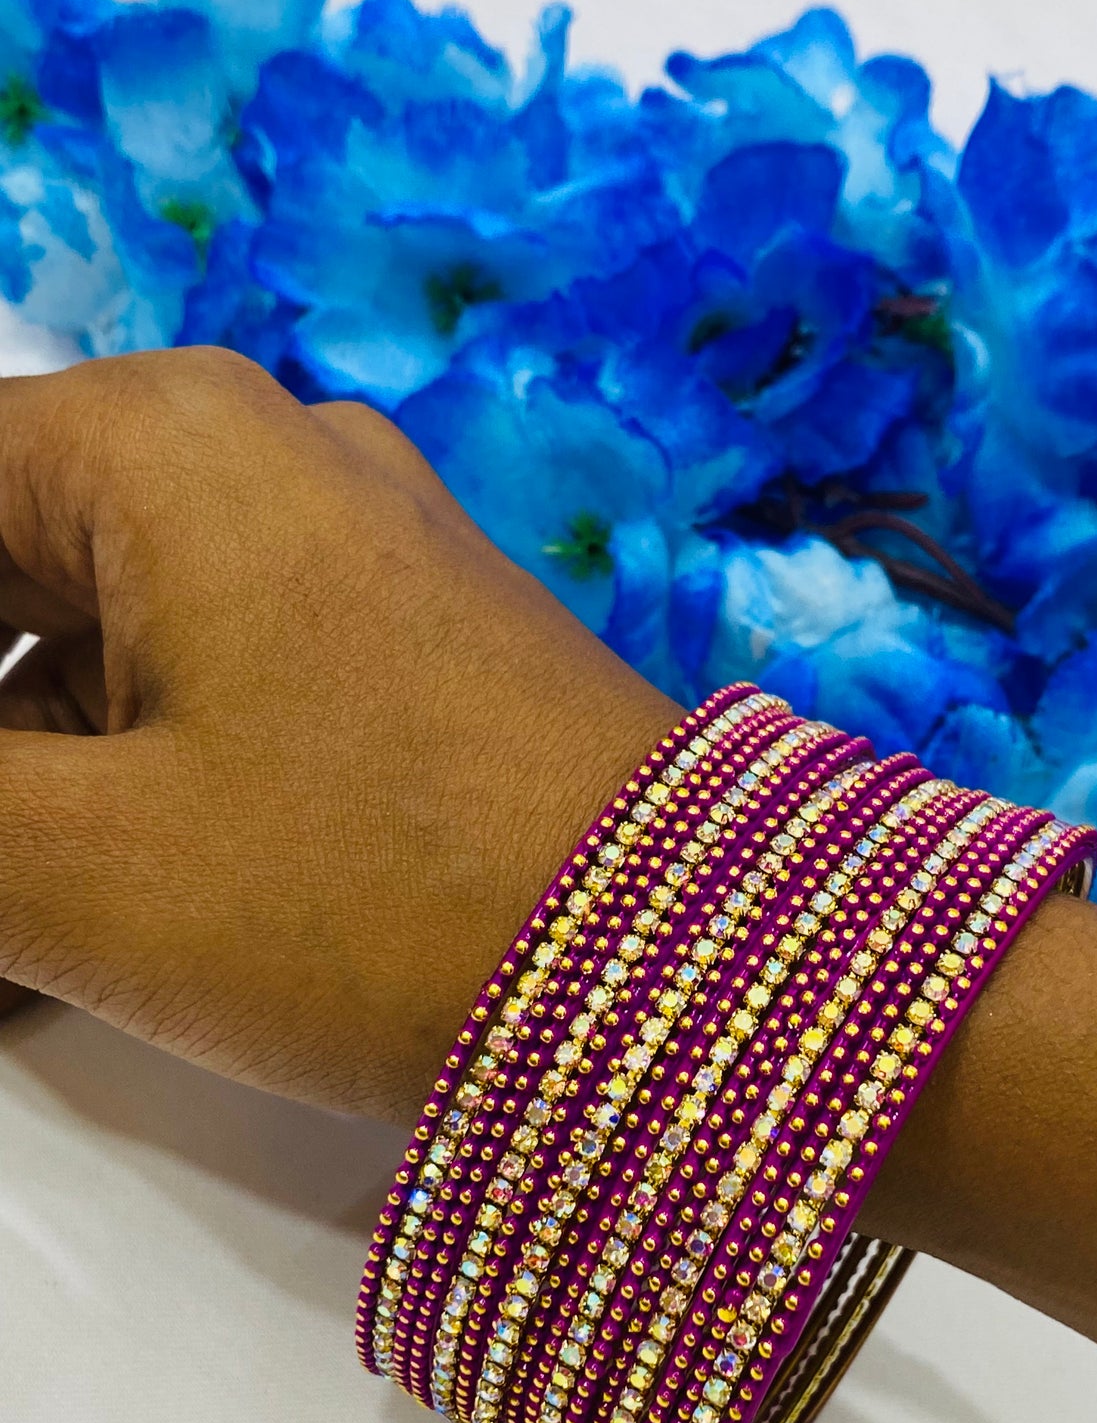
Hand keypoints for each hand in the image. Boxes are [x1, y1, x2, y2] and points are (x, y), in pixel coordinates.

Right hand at [0, 346, 676, 1119]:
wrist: (702, 977)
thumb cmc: (390, 900)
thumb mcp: (84, 868)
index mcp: (161, 444)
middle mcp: (264, 468)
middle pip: (10, 580)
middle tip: (11, 897)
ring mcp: (356, 565)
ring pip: (106, 659)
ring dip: (32, 797)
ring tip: (22, 944)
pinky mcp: (414, 668)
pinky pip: (215, 709)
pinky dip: (130, 807)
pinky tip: (75, 942)